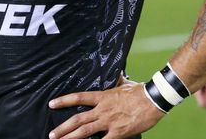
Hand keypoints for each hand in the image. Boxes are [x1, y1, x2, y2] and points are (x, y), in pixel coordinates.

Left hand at [48, 82, 164, 138]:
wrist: (153, 100)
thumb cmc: (140, 91)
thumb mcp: (124, 83)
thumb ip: (117, 80)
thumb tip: (117, 73)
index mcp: (103, 97)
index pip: (79, 97)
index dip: (64, 101)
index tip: (52, 104)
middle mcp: (102, 110)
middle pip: (78, 119)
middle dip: (63, 128)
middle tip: (52, 134)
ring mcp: (109, 122)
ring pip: (85, 132)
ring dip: (70, 137)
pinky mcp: (118, 133)